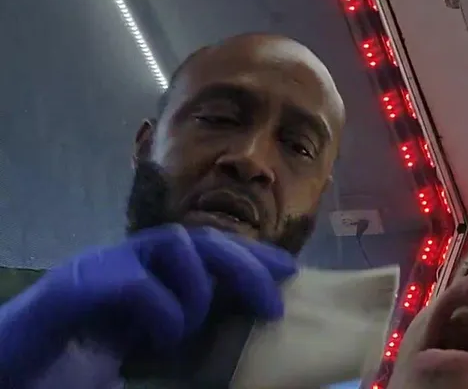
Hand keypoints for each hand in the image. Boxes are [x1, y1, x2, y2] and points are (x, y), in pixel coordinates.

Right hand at [0, 225, 296, 385]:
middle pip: (200, 239)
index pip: (210, 249)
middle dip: (246, 266)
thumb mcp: (144, 355)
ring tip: (189, 329)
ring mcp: (98, 269)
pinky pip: (136, 284)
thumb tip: (242, 335)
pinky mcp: (73, 289)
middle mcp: (124, 262)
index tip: (291, 274)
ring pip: (173, 246)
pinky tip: (159, 338)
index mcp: (144, 275)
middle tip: (273, 302)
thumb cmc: (72, 370)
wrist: (9, 377)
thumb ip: (185, 339)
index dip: (253, 258)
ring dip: (199, 288)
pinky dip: (162, 311)